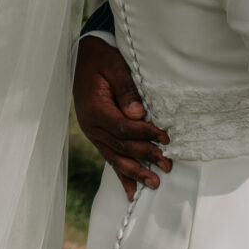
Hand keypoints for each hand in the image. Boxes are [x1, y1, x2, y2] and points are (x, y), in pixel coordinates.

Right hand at [73, 37, 170, 200]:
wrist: (81, 57)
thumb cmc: (101, 59)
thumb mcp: (114, 66)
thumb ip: (126, 90)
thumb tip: (138, 115)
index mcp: (94, 109)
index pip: (122, 128)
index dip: (144, 134)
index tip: (165, 137)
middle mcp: (91, 126)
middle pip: (121, 146)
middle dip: (145, 156)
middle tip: (167, 165)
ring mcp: (93, 133)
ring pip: (115, 157)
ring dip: (135, 172)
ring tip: (153, 183)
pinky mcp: (98, 136)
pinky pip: (110, 157)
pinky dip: (121, 174)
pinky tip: (131, 191)